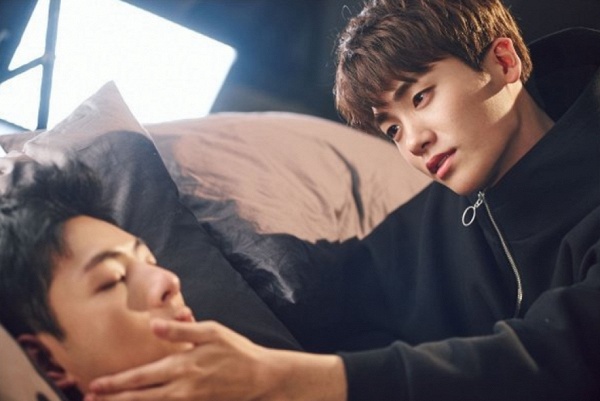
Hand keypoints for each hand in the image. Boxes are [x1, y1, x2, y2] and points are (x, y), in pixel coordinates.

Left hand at [84, 319, 346, 400]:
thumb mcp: (212, 331)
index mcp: (182, 365)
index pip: (142, 376)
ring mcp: (190, 400)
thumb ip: (181, 330)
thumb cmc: (236, 350)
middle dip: (115, 398)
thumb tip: (153, 324)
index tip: (95, 385)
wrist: (260, 376)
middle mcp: (182, 387)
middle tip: (90, 398)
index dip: (116, 383)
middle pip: (141, 397)